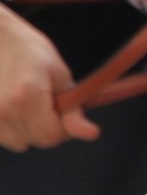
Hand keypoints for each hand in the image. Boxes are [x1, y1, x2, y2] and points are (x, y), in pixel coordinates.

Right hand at [0, 7, 99, 150]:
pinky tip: (11, 105)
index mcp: (26, 97)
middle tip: (45, 101)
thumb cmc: (30, 51)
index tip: (64, 109)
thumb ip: (73, 110)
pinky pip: (4, 138)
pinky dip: (11, 127)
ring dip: (28, 128)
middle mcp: (2, 111)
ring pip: (19, 142)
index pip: (52, 137)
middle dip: (47, 127)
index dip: (64, 126)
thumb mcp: (59, 75)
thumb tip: (91, 134)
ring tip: (26, 101)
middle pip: (36, 141)